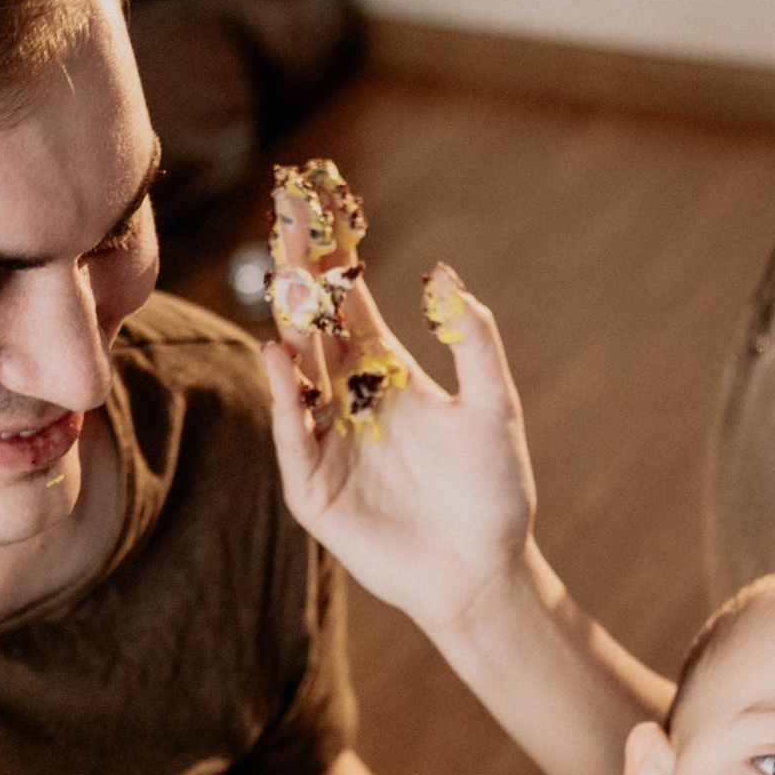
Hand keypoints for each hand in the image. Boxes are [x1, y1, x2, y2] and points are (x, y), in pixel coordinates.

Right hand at [261, 187, 536, 638]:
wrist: (481, 571)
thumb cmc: (495, 492)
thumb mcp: (493, 408)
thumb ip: (473, 343)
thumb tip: (446, 274)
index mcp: (389, 375)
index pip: (350, 304)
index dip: (334, 257)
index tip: (315, 203)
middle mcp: (349, 400)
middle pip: (315, 326)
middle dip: (301, 275)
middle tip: (285, 216)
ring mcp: (326, 443)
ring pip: (296, 374)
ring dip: (288, 326)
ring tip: (285, 279)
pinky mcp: (313, 488)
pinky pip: (292, 437)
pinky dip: (284, 400)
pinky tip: (280, 356)